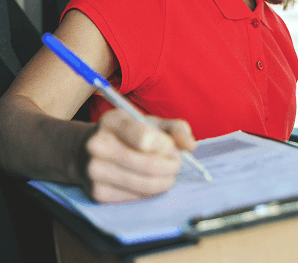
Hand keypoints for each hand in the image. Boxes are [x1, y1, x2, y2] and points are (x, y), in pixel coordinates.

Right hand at [78, 109, 195, 202]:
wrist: (85, 150)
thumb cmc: (127, 134)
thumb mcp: (149, 122)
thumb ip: (175, 128)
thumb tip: (191, 146)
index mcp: (112, 121)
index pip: (145, 137)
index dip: (166, 146)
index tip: (173, 148)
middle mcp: (98, 145)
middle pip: (148, 165)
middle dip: (171, 166)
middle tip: (176, 164)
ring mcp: (94, 171)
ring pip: (144, 184)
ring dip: (164, 181)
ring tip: (167, 173)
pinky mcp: (96, 192)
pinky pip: (135, 197)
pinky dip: (149, 191)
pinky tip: (150, 181)